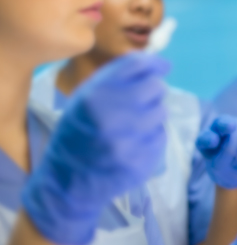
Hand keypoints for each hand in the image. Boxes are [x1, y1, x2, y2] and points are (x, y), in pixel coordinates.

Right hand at [22, 53, 169, 244]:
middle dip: (153, 91)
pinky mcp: (141, 162)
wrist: (67, 182)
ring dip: (152, 115)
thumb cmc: (78, 133)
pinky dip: (152, 137)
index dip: (154, 63)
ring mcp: (128, 142)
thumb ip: (115, 77)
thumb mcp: (84, 99)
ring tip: (132, 125)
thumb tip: (156, 62)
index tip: (162, 67)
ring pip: (161, 112)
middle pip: (155, 87)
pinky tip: (133, 144)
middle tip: (142, 101)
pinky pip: (160, 137)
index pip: (137, 66)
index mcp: (94, 97)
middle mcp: (112, 118)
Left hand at [196, 115, 236, 188]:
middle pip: (234, 144)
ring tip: (233, 161)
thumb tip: (214, 139)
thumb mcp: (204, 148)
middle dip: (226, 157)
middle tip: (223, 160)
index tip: (231, 127)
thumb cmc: (213, 153)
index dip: (227, 126)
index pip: (224, 123)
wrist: (230, 166)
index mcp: (220, 121)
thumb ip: (208, 142)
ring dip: (236, 163)